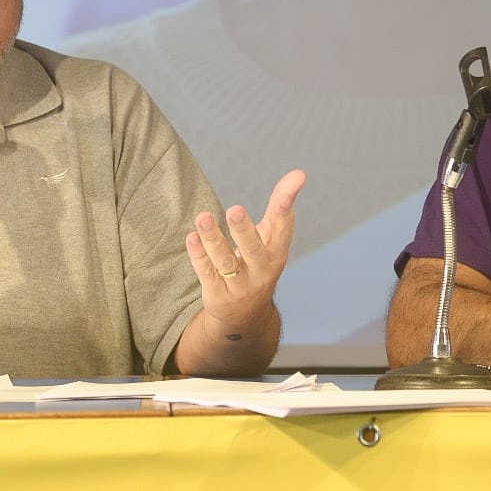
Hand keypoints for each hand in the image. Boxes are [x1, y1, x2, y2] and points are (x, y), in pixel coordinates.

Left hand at [185, 169, 305, 330]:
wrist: (245, 316)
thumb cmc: (260, 263)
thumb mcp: (271, 237)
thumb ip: (280, 205)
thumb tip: (299, 173)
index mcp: (277, 254)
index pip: (282, 232)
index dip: (284, 212)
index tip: (285, 196)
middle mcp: (261, 271)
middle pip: (253, 250)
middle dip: (244, 230)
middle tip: (235, 209)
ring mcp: (239, 285)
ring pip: (225, 261)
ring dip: (213, 239)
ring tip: (203, 217)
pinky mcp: (217, 294)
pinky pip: (207, 273)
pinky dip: (199, 255)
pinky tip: (192, 237)